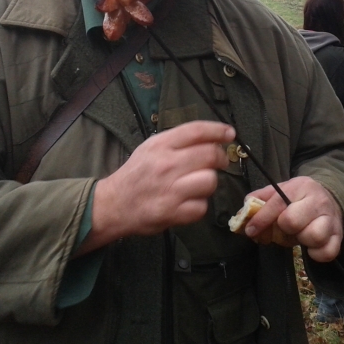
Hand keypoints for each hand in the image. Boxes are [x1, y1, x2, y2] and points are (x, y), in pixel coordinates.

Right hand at [82, 121, 233, 252]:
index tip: (229, 133)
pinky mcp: (172, 212)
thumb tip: (211, 138)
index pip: (196, 131)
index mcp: (160, 145)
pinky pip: (202, 206)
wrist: (114, 204)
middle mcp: (166, 165)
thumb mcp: (150, 148)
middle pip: (210, 155)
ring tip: (198, 184)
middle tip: (219, 162)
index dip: (217, 130)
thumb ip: (177, 141)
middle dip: (220, 158)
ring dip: (208, 183)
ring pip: (210, 181)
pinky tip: (188, 201)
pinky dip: (199, 205)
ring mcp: (170, 190)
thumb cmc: (136, 174)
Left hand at [242, 177, 343, 262]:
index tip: (250, 230)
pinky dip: (316, 254)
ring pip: (313, 236)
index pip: (276, 204)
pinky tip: (311, 246)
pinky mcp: (339, 236)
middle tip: (285, 229)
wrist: (330, 197)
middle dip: (283, 229)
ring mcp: (331, 219)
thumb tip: (242, 212)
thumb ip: (260, 199)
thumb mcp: (280, 190)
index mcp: (300, 187)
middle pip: (292, 221)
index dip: (260, 219)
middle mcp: (318, 201)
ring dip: (302, 240)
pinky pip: (327, 252)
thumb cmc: (299, 197)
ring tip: (300, 235)